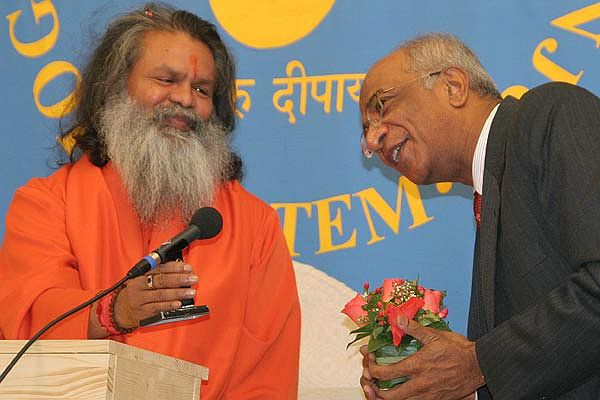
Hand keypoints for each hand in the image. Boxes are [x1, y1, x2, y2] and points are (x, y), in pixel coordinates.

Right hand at [113, 261, 197, 328]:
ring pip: (161, 295)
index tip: (188, 268)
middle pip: (161, 280)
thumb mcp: (144, 278)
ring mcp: (140, 299)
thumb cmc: (138, 291)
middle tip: (193, 279)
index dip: (175, 268)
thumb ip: (161, 272)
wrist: (120, 310)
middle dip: (180, 279)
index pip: (160, 268)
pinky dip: (169, 305)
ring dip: (178, 293)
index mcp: (141, 274)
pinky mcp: (143, 312)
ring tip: (190, 292)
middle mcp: (139, 285)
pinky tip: (179, 303)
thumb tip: (182, 268)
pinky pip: (158, 308)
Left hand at [363, 315, 483, 399]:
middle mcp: (420, 385)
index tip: (369, 362)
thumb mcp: (434, 335)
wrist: (479, 366)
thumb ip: (412, 328)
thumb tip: (396, 318)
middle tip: (369, 380)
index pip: (385, 373)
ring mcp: (427, 396)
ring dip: (386, 397)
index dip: (372, 369)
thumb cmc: (458, 350)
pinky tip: (399, 392)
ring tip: (378, 389)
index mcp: (417, 367)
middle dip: (374, 389)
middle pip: (388, 395)